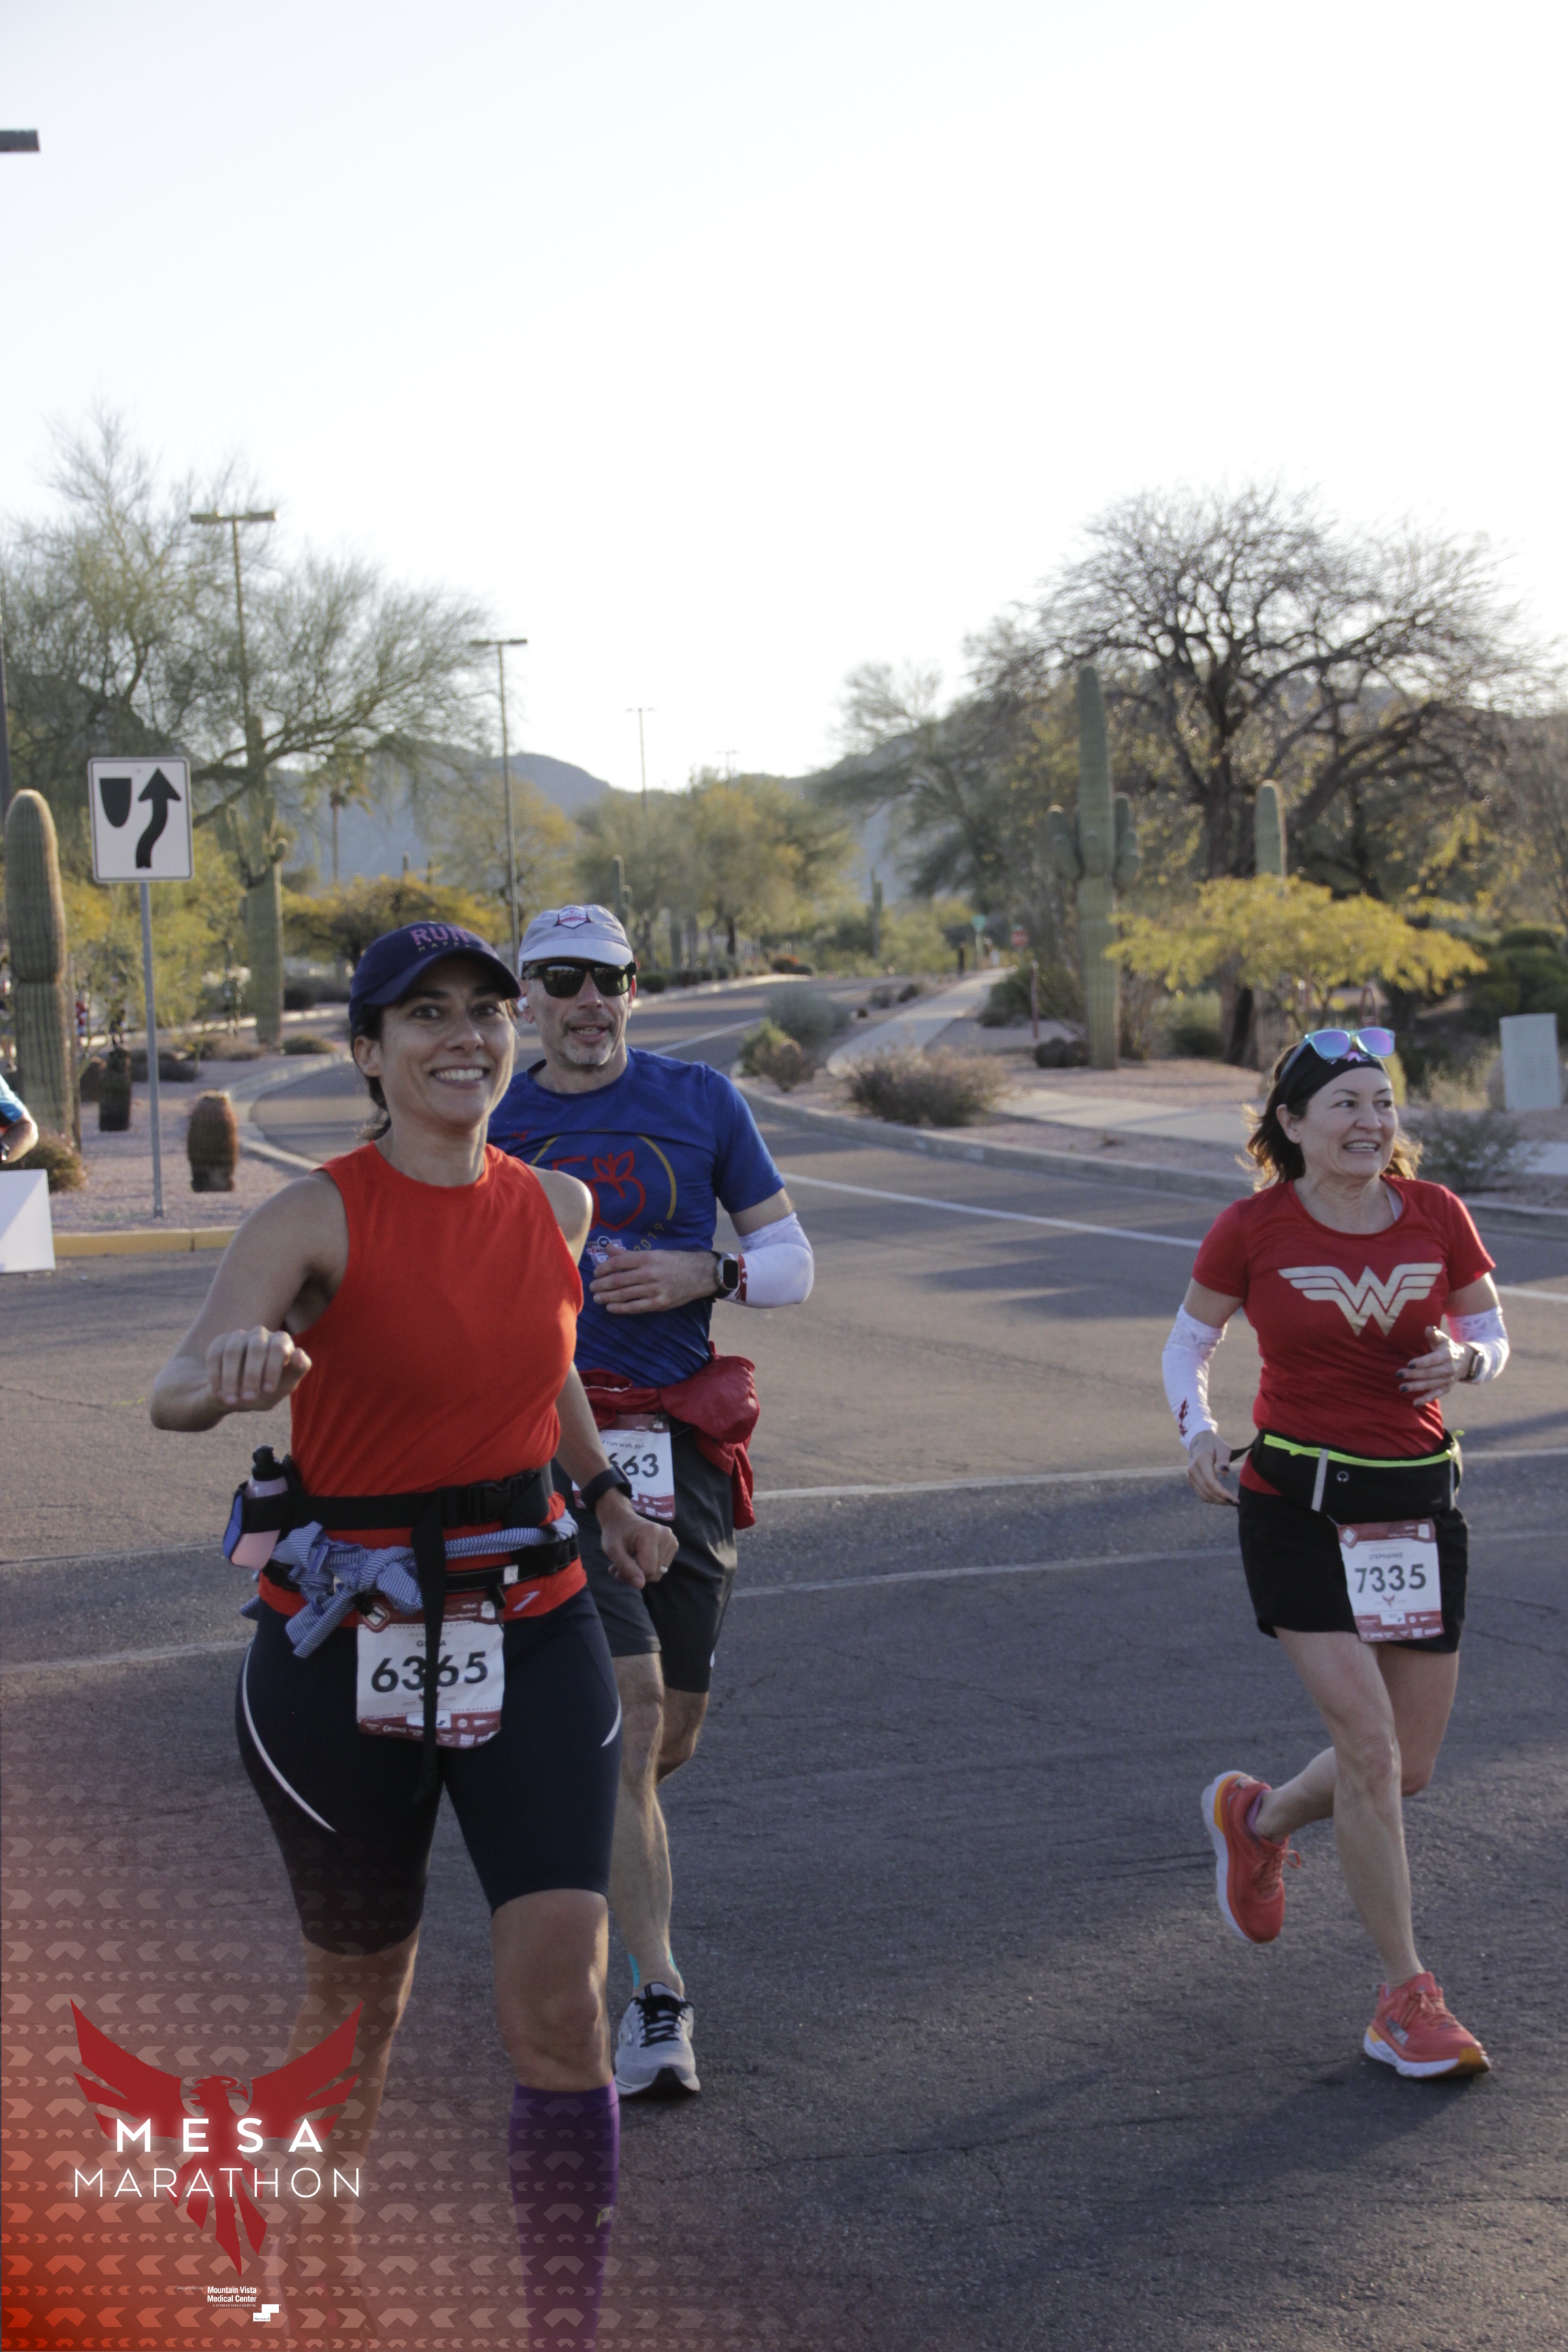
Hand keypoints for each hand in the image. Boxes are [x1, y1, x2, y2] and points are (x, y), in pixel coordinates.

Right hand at [204, 1325, 312, 1412]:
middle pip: (256, 1348)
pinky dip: (216, 1376)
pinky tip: (219, 1393)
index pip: (278, 1347)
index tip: (268, 1390)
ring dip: (231, 1378)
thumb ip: (298, 1370)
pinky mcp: (220, 1342)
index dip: (273, 1368)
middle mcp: (261, 1334)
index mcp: (281, 1340)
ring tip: (231, 1401)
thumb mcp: (286, 1385)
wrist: (239, 1395)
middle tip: (249, 1399)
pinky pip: (215, 1355)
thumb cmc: (269, 1388)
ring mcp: (239, 1336)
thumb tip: (299, 1353)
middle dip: (252, 1376)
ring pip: (233, 1351)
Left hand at [590, 1243, 719, 1315]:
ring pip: (624, 1295)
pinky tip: (611, 1307)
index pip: (618, 1263)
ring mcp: (654, 1290)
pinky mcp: (659, 1303)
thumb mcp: (654, 1253)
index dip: (604, 1268)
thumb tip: (608, 1248)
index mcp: (647, 1258)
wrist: (700, 1275)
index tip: (596, 1272)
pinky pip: (635, 1307)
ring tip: (597, 1298)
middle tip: (592, 1287)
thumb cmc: (675, 1261)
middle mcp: (649, 1273)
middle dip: (602, 1285)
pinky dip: (621, 1308)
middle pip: (618, 1280)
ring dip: (607, 1297)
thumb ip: (630, 1254)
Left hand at [595, 1493, 678, 1588]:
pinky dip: (650, 1568)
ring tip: (629, 1561)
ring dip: (642, 1572)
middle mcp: (666, 1536)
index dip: (631, 1574)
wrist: (622, 1519)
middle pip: (655, 1573)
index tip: (617, 1568)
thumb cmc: (615, 1534)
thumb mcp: (612, 1550)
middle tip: (620, 1565)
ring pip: (659, 1573)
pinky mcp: (673, 1545)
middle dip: (636, 1574)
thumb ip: (626, 1568)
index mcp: (651, 1533)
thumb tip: (640, 1585)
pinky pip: (662, 1568)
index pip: (648, 1569)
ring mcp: (672, 1540)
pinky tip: (639, 1558)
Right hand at [1186, 1431, 1236, 1506]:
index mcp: (1201, 1460)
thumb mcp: (1223, 1447)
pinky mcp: (1191, 1481)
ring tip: (1231, 1502)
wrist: (1199, 1441)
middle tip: (1236, 1503)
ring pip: (1203, 1495)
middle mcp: (1193, 1470)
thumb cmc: (1214, 1444)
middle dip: (1222, 1499)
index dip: (1222, 1493)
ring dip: (1218, 1501)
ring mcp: (1190, 1476)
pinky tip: (1222, 1499)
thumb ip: (1224, 1459)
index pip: (1210, 1482)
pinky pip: (1201, 1494)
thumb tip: (1225, 1472)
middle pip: (1207, 1491)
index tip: (1234, 1499)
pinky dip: (1212, 1499)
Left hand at [1398, 1323, 1470, 1401]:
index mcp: (1447, 1355)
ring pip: (1430, 1384)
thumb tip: (1428, 1328)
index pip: (1433, 1360)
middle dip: (1413, 1375)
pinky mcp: (1447, 1388)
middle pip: (1429, 1373)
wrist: (1466, 1361)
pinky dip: (1426, 1399)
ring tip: (1402, 1388)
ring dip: (1416, 1387)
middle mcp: (1449, 1369)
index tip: (1409, 1364)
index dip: (1422, 1362)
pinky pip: (1436, 1395)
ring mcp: (1448, 1380)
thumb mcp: (1443, 1339)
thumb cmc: (1448, 1348)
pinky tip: (1415, 1403)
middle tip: (1399, 1374)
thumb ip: (1434, 1334)